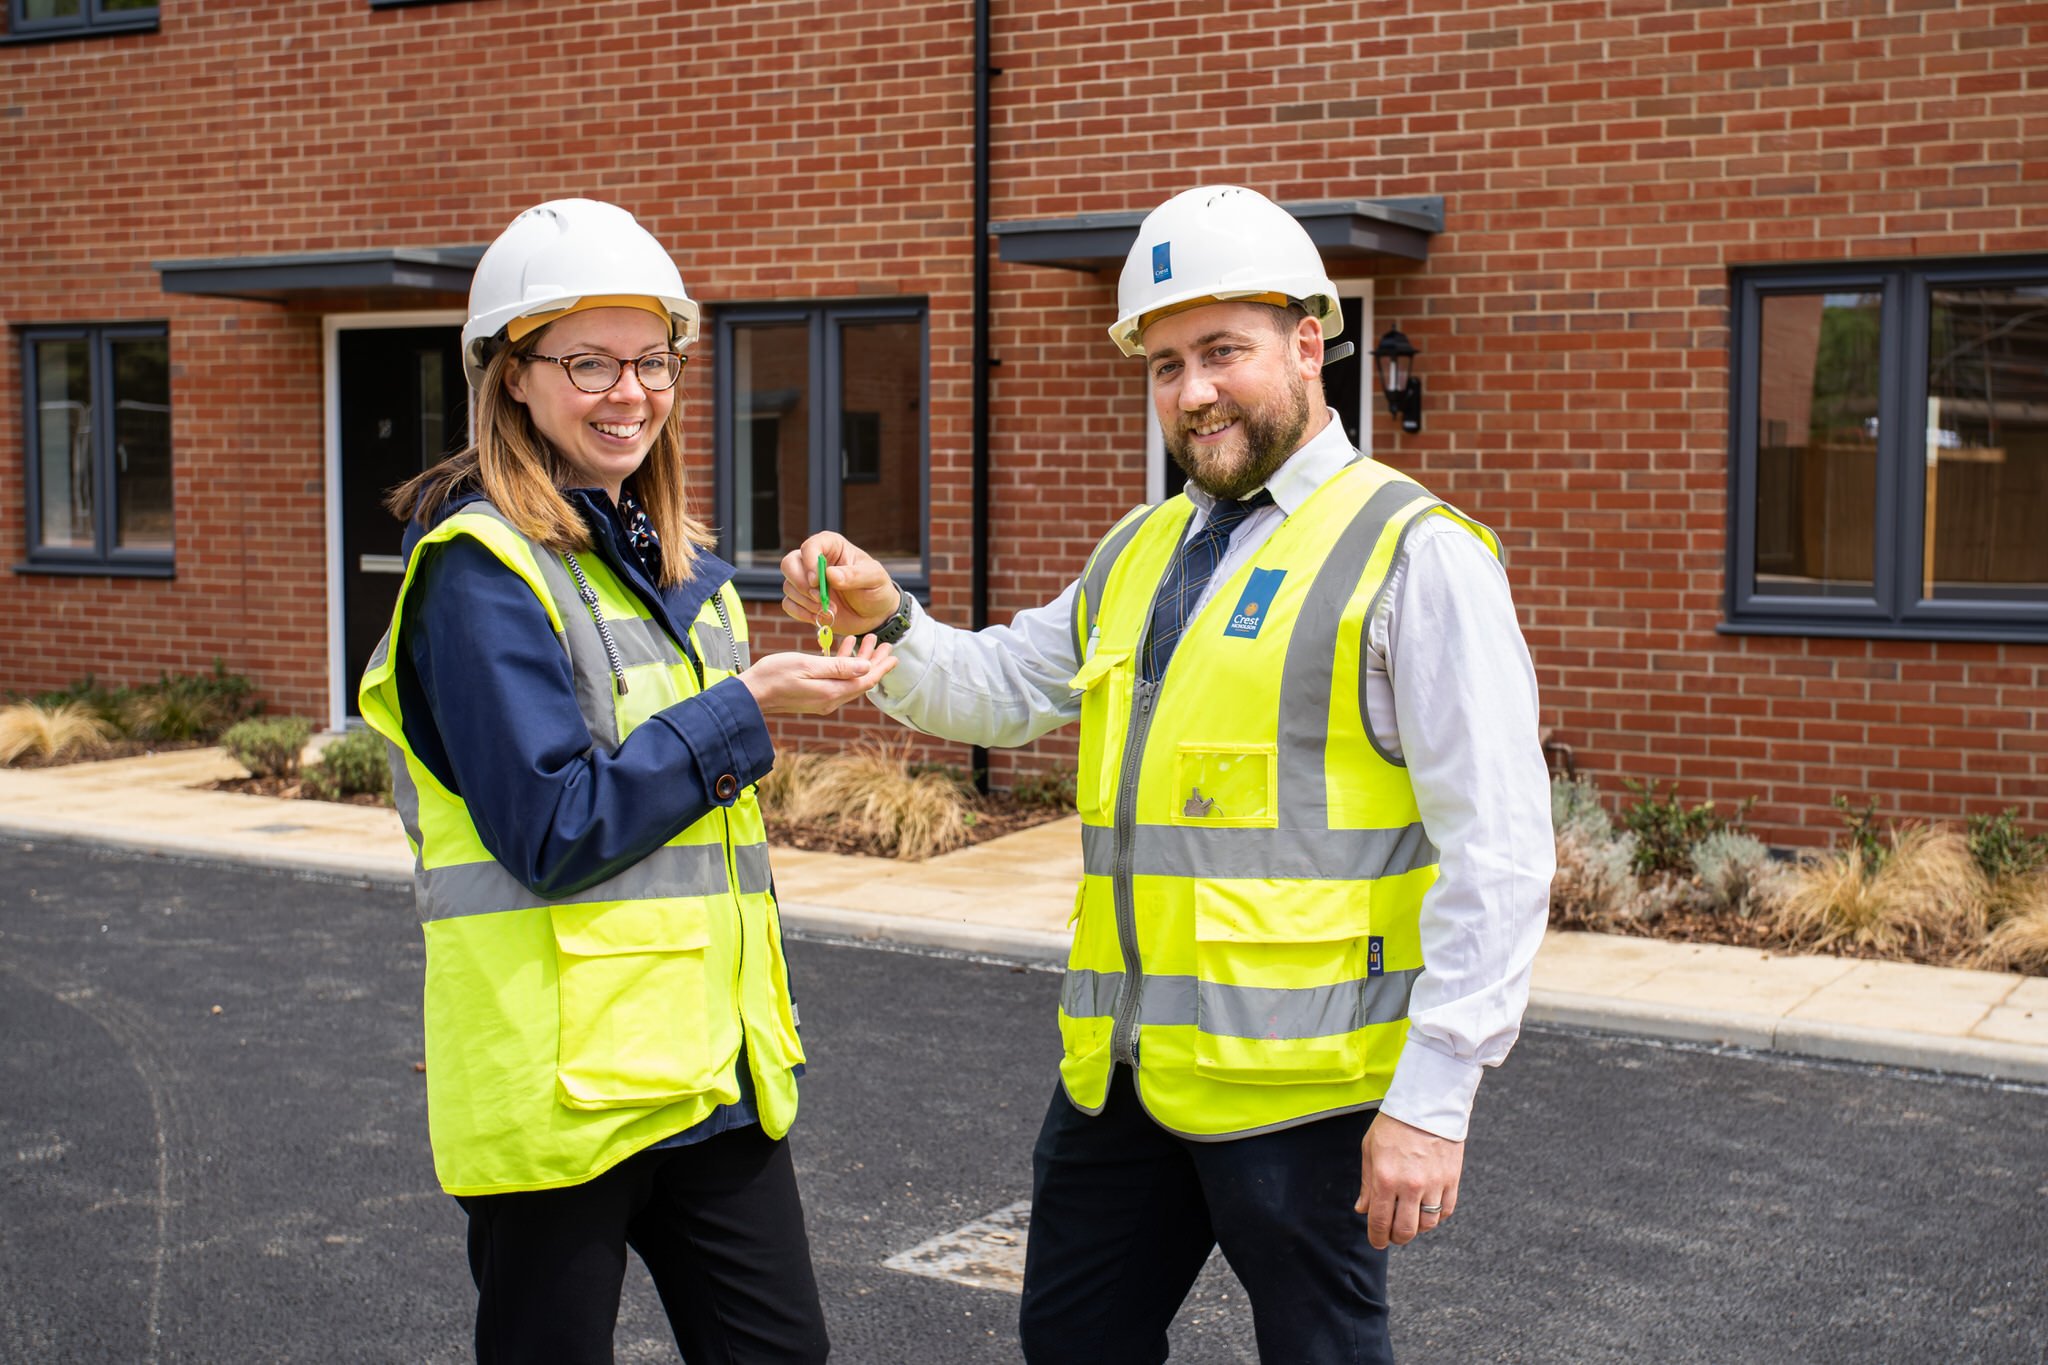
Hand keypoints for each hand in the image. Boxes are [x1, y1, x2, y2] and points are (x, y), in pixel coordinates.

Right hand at [738, 634, 897, 716]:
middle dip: (874, 661)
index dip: (881, 667)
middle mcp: (830, 699)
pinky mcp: (812, 695)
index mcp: (832, 692)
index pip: (865, 680)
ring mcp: (821, 699)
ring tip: (868, 641)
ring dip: (859, 660)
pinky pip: (835, 679)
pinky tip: (844, 648)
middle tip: (885, 643)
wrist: (750, 694)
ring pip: (848, 678)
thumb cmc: (775, 675)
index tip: (894, 655)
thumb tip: (866, 667)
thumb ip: (838, 667)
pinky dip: (843, 664)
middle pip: (860, 680)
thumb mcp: (808, 665)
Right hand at [779, 532, 898, 635]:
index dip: (809, 562)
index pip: (810, 546)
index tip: (817, 581)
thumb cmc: (877, 589)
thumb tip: (830, 574)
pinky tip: (819, 616)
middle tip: (819, 598)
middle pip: (789, 564)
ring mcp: (807, 581)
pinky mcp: (804, 601)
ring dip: (807, 602)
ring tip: (830, 609)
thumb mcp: (874, 578)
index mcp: (831, 547)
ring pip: (789, 586)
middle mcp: (814, 561)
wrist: (876, 615)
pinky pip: (788, 604)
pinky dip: (801, 613)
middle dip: (801, 584)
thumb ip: (854, 575)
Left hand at [1355, 1113, 1463, 1249]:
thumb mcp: (1370, 1149)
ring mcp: (1434, 1184)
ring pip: (1427, 1225)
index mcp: (1386, 1178)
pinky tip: (1427, 1209)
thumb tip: (1363, 1210)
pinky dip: (1436, 1216)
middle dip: (1396, 1238)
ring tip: (1410, 1219)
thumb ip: (1367, 1183)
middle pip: (1406, 1231)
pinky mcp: (1452, 1180)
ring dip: (1417, 1228)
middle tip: (1392, 1234)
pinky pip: (1446, 1211)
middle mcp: (1410, 1186)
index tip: (1377, 1242)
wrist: (1427, 1103)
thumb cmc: (1394, 1124)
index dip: (1377, 1238)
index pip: (1380, 1222)